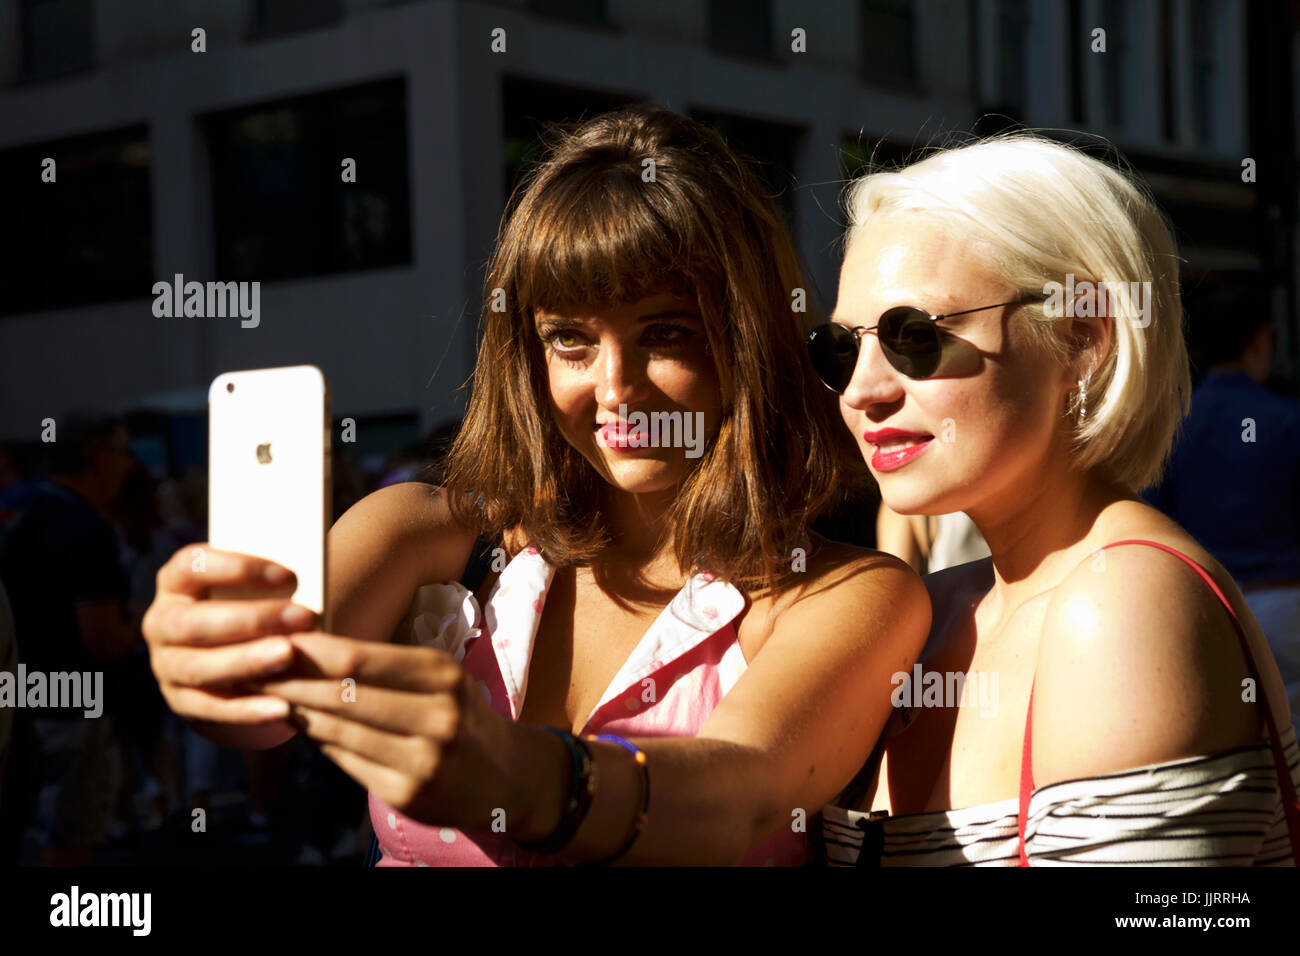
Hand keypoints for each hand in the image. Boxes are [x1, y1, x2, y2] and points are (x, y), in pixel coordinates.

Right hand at [141, 544, 316, 724]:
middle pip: (192, 622)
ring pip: (197, 667)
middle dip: (250, 620)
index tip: (291, 576)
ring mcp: (167, 664)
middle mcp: (163, 621)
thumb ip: (277, 579)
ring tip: (290, 655)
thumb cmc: (257, 603)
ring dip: (245, 662)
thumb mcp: (258, 585)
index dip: (238, 568)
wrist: (240, 654)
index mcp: (177, 581)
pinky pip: (209, 708)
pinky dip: (245, 709)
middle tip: (305, 617)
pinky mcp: (182, 700)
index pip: (192, 565)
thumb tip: (310, 577)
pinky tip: (281, 707)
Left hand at [252, 632, 525, 831]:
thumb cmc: (462, 714)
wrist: (507, 777)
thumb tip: (310, 649)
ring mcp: (422, 760)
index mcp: (443, 676)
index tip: (272, 636)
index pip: (358, 659)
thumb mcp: (440, 678)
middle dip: (289, 678)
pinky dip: (317, 739)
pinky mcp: (406, 794)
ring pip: (337, 730)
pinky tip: (299, 723)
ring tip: (263, 692)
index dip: (308, 650)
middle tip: (250, 664)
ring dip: (294, 709)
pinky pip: (346, 761)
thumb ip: (385, 667)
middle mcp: (436, 717)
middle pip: (341, 694)